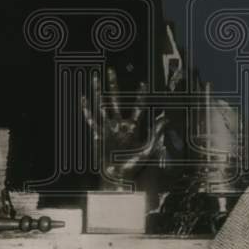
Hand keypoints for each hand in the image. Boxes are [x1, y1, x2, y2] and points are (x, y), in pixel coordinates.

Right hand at [81, 67, 166, 188]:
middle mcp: (119, 124)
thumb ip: (156, 134)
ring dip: (98, 91)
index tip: (143, 83)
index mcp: (132, 127)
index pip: (137, 107)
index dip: (140, 96)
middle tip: (112, 70)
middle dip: (114, 85)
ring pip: (102, 104)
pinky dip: (87, 110)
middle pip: (116, 99)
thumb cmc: (133, 166)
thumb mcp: (148, 150)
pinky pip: (92, 120)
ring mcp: (108, 128)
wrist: (117, 178)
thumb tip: (166, 119)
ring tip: (95, 77)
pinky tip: (83, 99)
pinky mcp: (99, 134)